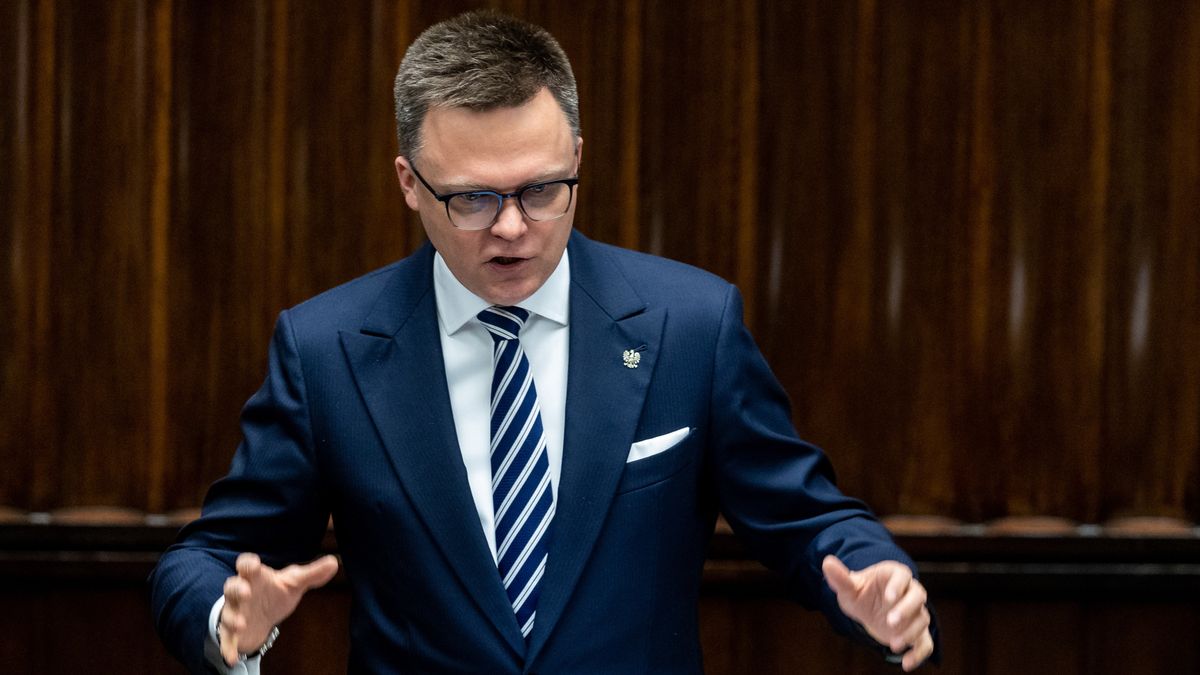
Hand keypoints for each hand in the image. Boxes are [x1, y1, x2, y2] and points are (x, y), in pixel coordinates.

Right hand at [219, 553, 338, 666]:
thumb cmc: (275, 593)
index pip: (247, 565)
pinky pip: (226, 639)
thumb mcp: (294, 583)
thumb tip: (334, 562)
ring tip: (242, 624)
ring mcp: (234, 612)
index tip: (254, 564)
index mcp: (256, 577)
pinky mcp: (232, 632)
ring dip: (232, 618)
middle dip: (237, 589)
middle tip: (246, 592)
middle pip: (231, 587)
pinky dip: (228, 648)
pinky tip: (232, 658)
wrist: (262, 616)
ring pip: (227, 613)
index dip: (248, 563)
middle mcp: (241, 593)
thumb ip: (312, 574)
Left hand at [822, 555, 932, 671]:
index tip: (889, 598)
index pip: (902, 576)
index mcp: (894, 575)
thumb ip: (841, 578)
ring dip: (910, 632)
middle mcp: (909, 592)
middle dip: (906, 609)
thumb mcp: (849, 587)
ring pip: (922, 619)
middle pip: (918, 595)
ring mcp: (915, 612)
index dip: (898, 586)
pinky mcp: (917, 631)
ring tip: (893, 644)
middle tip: (890, 622)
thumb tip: (827, 562)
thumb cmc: (861, 593)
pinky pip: (925, 642)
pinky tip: (906, 664)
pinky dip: (919, 654)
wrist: (868, 608)